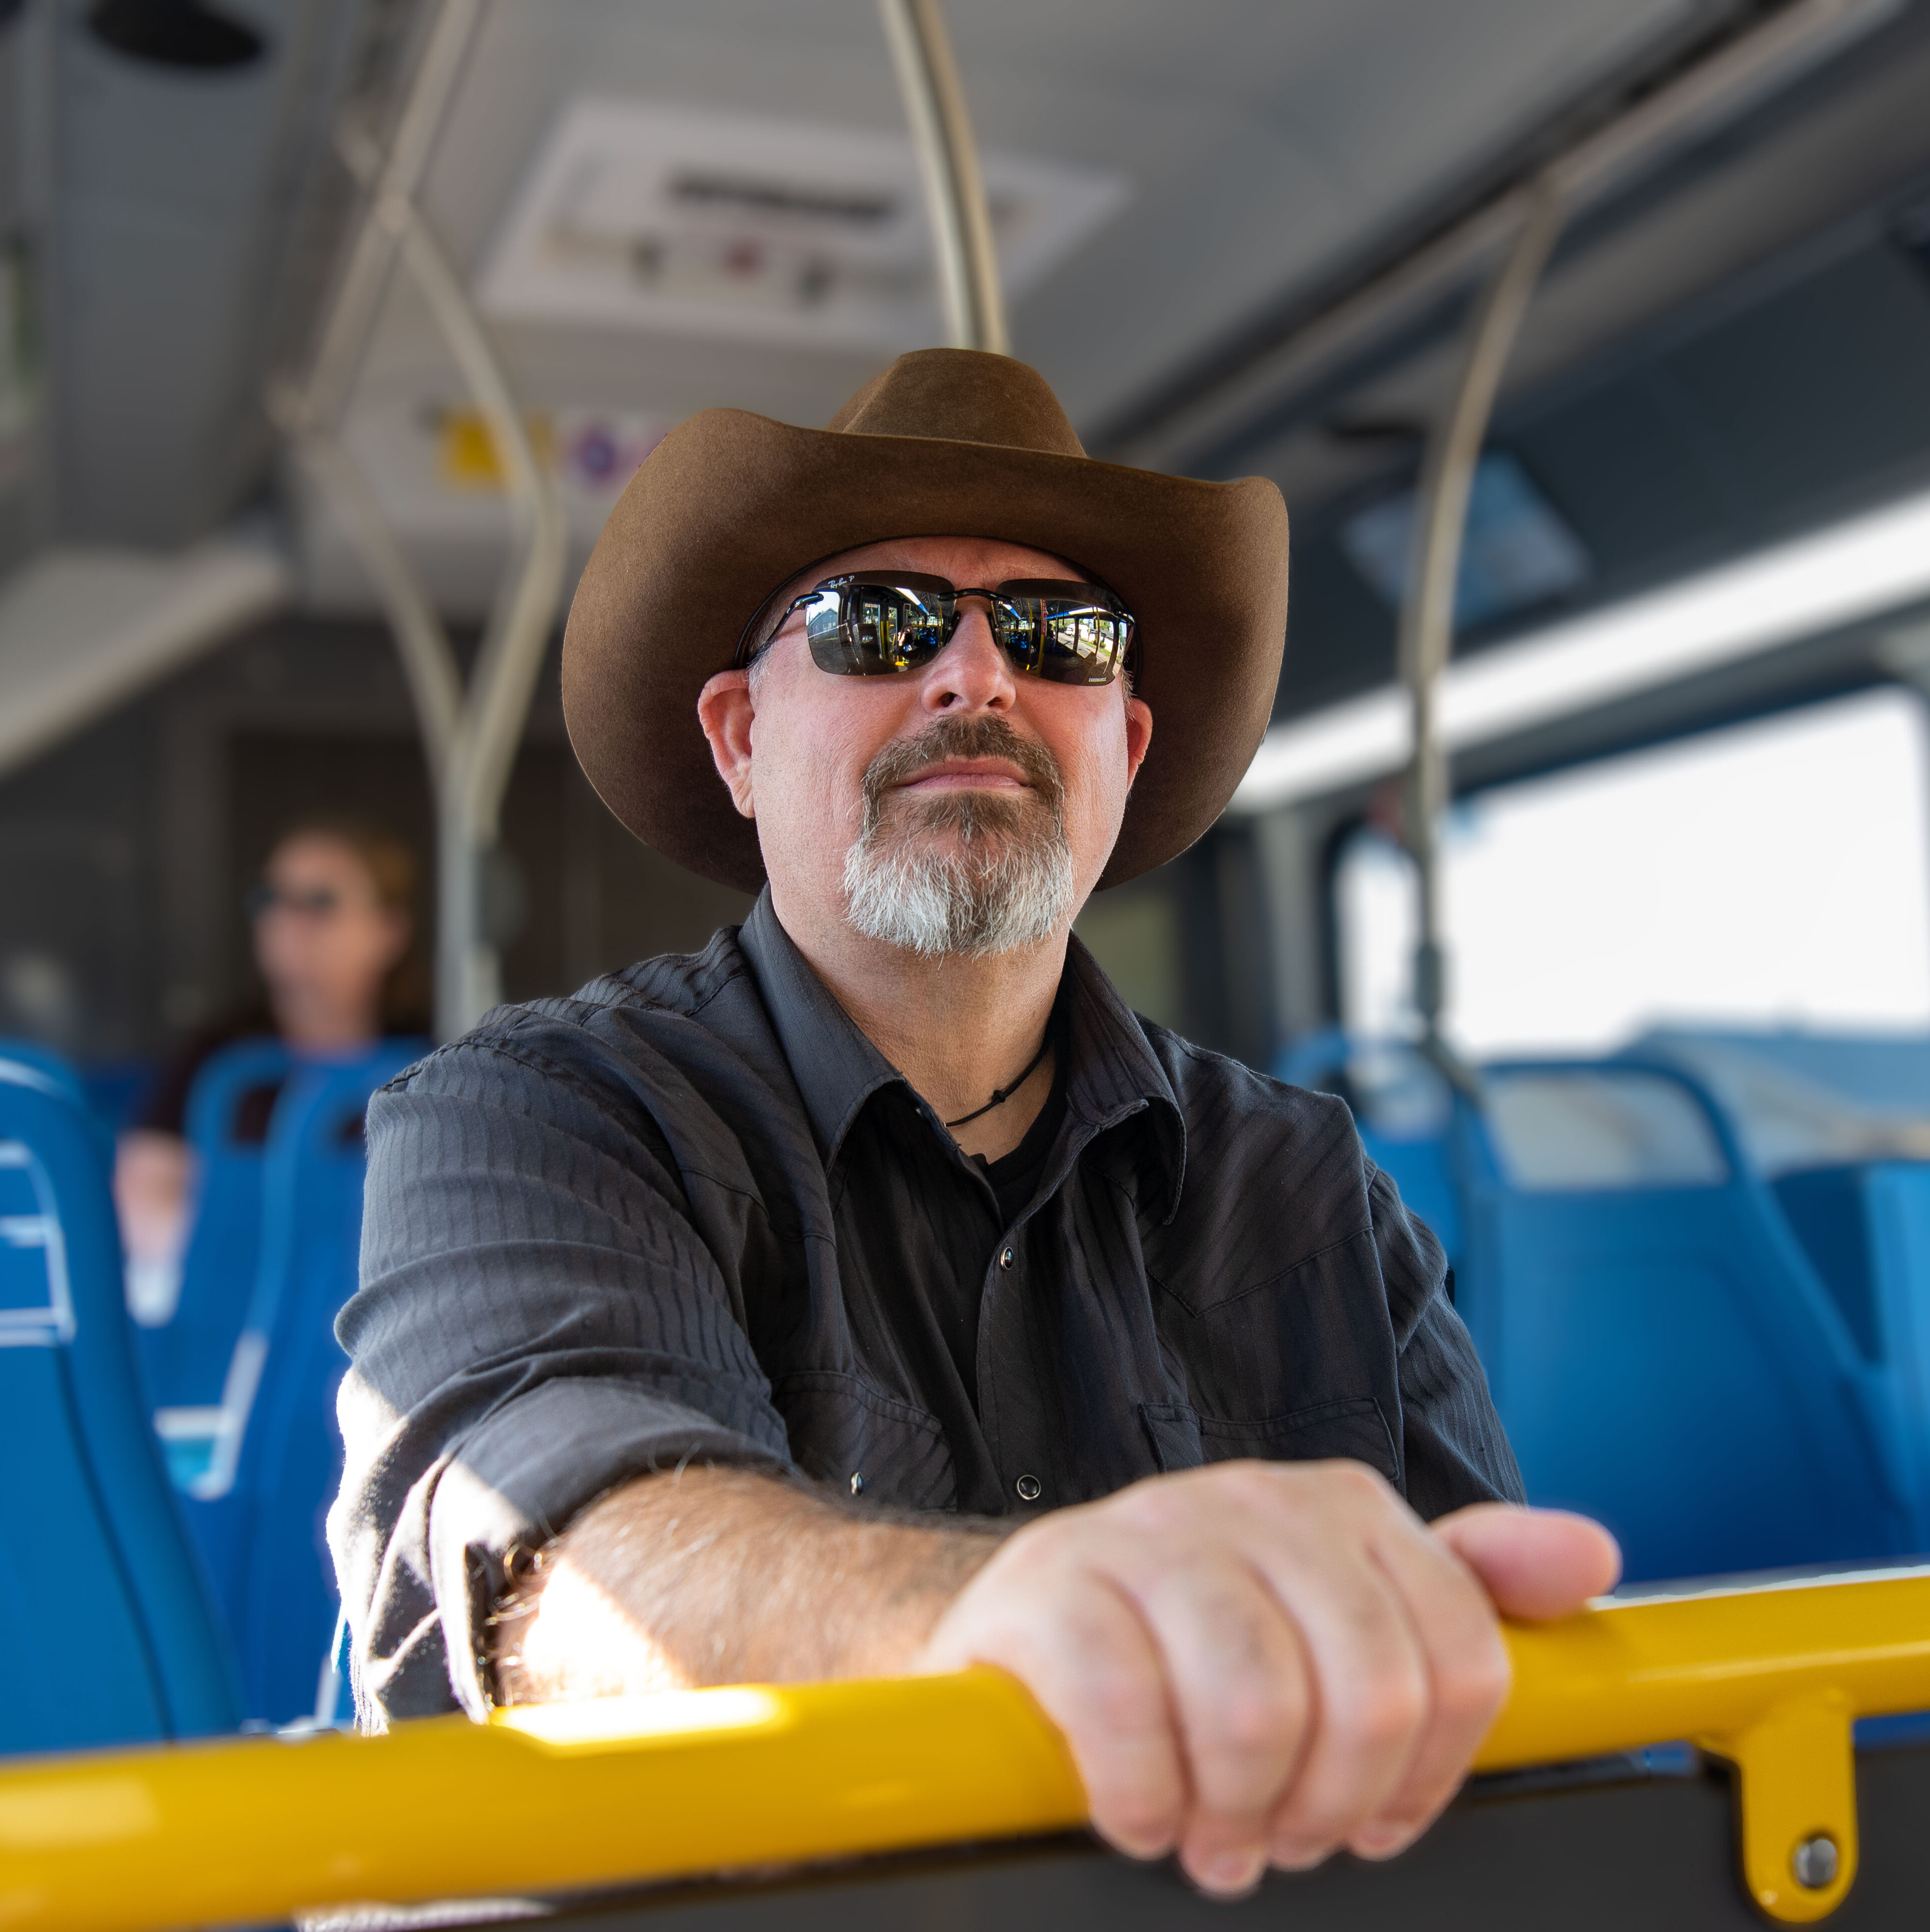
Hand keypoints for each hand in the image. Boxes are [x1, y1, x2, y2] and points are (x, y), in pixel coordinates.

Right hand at [917, 1460, 1617, 1896]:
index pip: (1457, 1658)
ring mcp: (1147, 1531)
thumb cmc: (1197, 1635)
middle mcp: (1253, 1500)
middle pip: (1366, 1691)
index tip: (1377, 1814)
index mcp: (1343, 1507)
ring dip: (1234, 1813)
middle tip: (1282, 1835)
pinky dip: (1142, 1798)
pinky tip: (1140, 1808)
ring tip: (1211, 1832)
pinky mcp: (1053, 1581)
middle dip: (1329, 1805)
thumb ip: (1470, 1586)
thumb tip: (1591, 1555)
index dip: (1427, 1775)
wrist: (1028, 1622)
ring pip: (1253, 1706)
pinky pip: (1129, 1714)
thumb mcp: (1343, 1605)